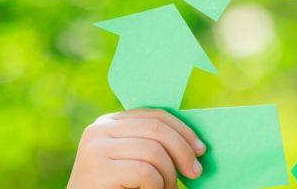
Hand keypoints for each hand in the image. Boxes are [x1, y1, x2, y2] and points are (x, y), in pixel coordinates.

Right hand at [67, 109, 205, 188]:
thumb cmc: (116, 188)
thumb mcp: (132, 159)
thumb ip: (151, 143)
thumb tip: (194, 142)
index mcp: (109, 122)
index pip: (155, 116)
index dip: (183, 131)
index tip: (201, 149)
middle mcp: (99, 129)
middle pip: (157, 129)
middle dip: (183, 151)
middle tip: (195, 172)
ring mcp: (95, 148)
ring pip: (154, 151)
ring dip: (169, 175)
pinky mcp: (98, 169)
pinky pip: (145, 172)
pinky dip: (156, 186)